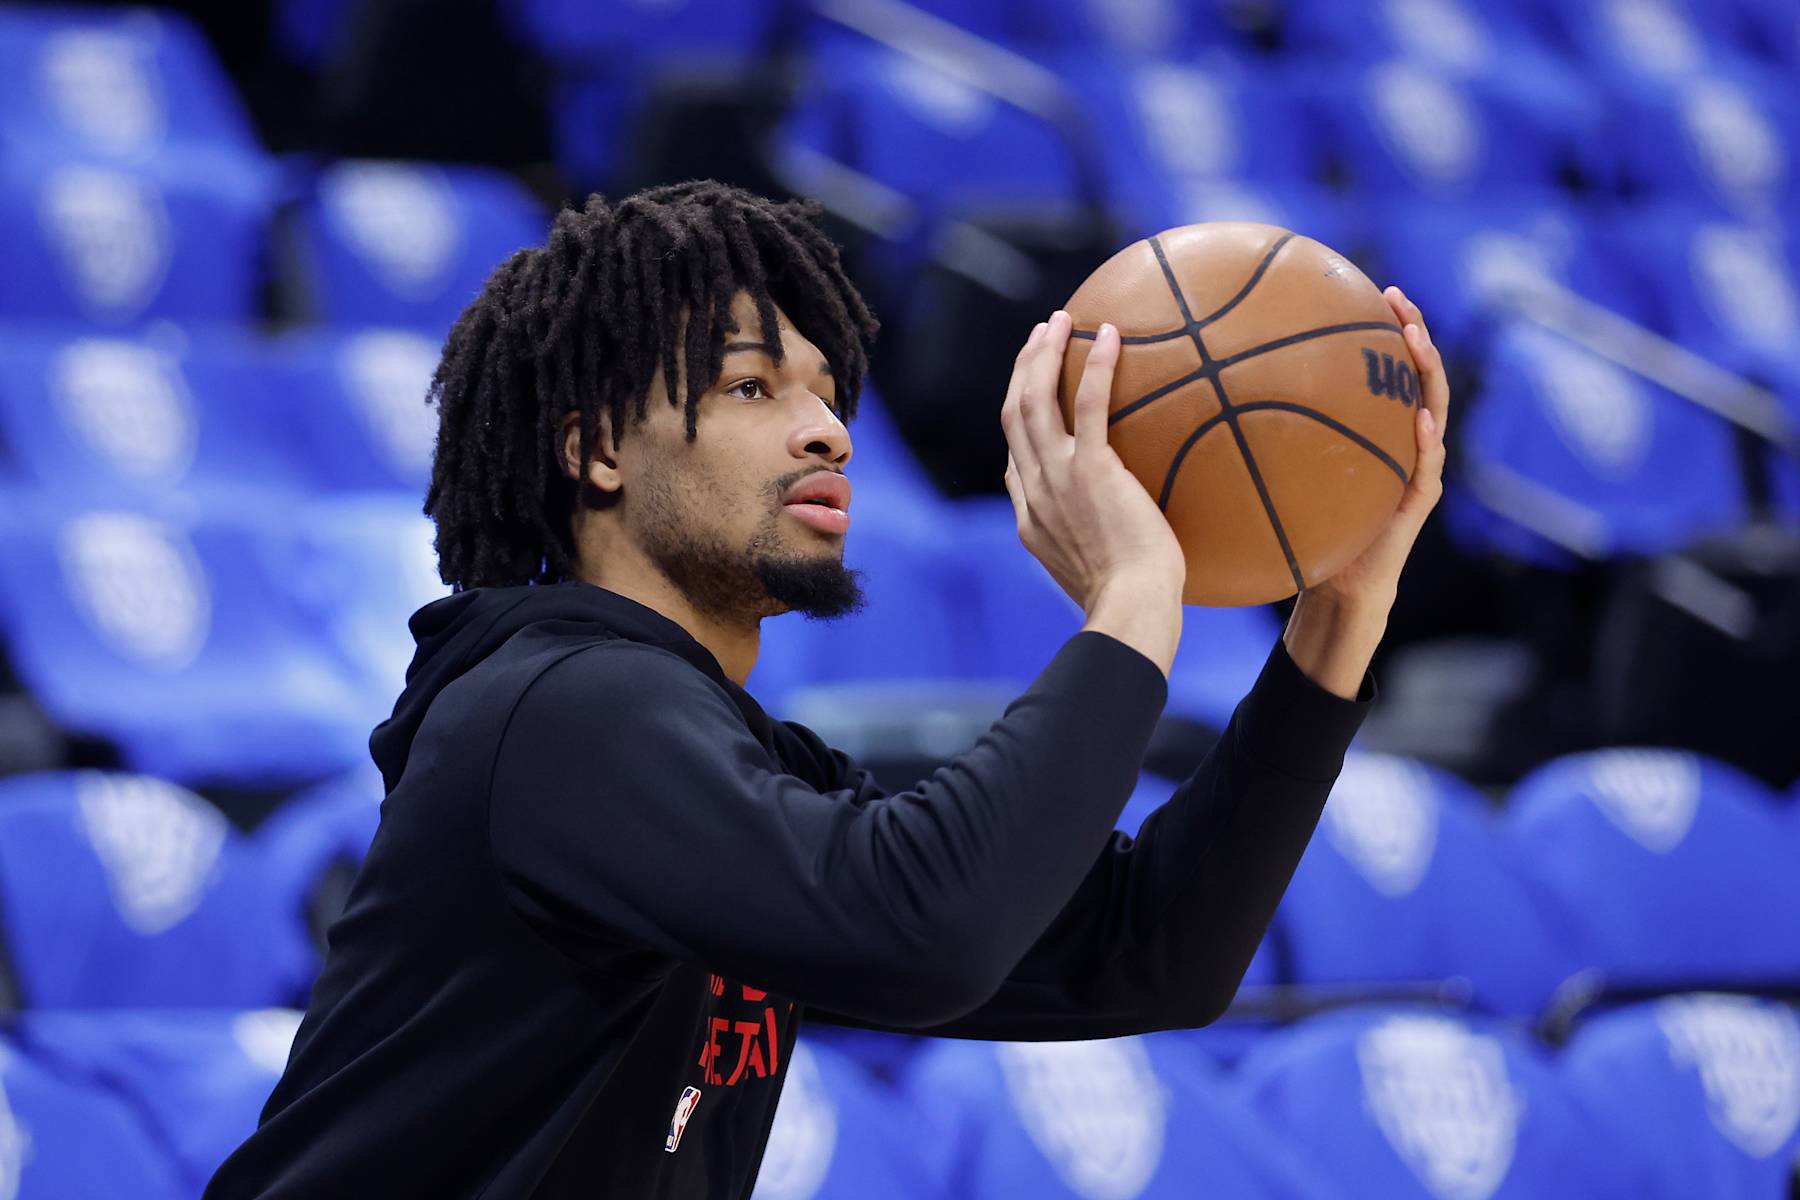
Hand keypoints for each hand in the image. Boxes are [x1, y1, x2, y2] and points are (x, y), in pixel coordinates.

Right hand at [1001, 310, 1184, 673]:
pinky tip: (1111, 336)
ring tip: (1061, 322)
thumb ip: (1095, 542)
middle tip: (1041, 336)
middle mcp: (1035, 491)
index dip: (1020, 416)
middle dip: (1023, 369)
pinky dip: (1096, 367)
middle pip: (1014, 414)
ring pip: (1035, 400)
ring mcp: (1058, 479)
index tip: (1034, 389)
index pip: (1014, 457)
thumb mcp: (1095, 573)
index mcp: (1030, 517)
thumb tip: (1122, 528)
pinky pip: (1089, 406)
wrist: (1131, 608)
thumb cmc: (1129, 601)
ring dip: (1044, 355)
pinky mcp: (1091, 471)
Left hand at [1283, 286, 1448, 696]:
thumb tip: (1183, 407)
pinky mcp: (1416, 503)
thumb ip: (1244, 443)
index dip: (1367, 329)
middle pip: (1408, 375)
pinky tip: (1419, 421)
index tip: (1353, 287)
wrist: (1330, 592)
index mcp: (1361, 429)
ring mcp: (1412, 469)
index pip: (1370, 369)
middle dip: (1408, 332)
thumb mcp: (1268, 480)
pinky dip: (1426, 442)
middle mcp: (1392, 441)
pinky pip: (1427, 468)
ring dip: (1427, 373)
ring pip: (1431, 410)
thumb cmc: (1298, 534)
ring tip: (1416, 340)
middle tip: (1394, 296)